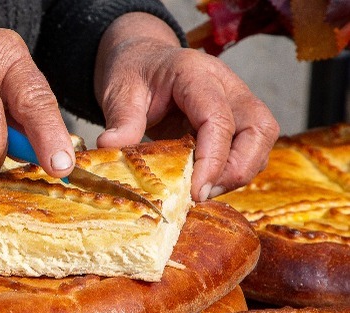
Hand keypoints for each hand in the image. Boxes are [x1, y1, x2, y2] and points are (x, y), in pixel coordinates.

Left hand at [93, 12, 279, 200]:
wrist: (143, 59)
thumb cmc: (134, 72)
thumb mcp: (120, 92)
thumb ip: (121, 120)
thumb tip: (108, 146)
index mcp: (195, 74)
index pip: (218, 117)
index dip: (212, 158)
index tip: (195, 191)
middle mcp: (227, 85)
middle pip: (258, 128)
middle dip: (236, 169)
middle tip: (201, 194)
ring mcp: (237, 101)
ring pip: (261, 140)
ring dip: (238, 172)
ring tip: (201, 192)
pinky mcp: (237, 119)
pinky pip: (250, 148)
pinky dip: (234, 170)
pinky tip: (204, 183)